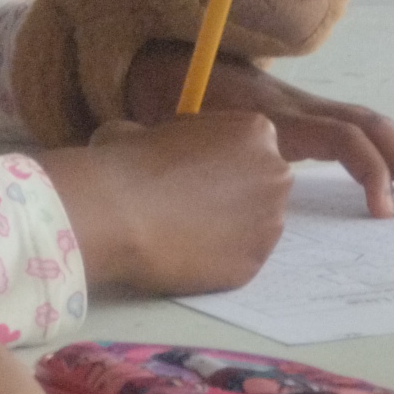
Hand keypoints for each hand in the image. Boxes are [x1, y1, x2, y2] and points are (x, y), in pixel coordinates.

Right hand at [46, 110, 295, 295]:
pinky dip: (218, 260)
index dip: (223, 158)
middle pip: (263, 186)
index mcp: (255, 132)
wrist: (118, 215)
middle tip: (196, 204)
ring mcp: (269, 224)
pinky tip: (188, 255)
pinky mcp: (253, 264)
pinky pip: (239, 260)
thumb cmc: (128, 161)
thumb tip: (158, 150)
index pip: (252, 146)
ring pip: (254, 227)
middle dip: (235, 195)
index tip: (199, 169)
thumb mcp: (147, 130)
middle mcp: (275, 176)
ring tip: (187, 233)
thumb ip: (172, 139)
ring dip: (229, 229)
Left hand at [116, 42, 393, 216]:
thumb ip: (167, 142)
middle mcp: (299, 107)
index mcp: (273, 113)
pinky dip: (385, 161)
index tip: (382, 209)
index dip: (366, 169)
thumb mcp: (161, 120)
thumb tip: (154, 154)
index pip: (338, 135)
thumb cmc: (161, 99)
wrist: (162, 62)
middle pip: (369, 127)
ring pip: (370, 129)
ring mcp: (307, 110)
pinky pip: (354, 136)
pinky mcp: (305, 120)